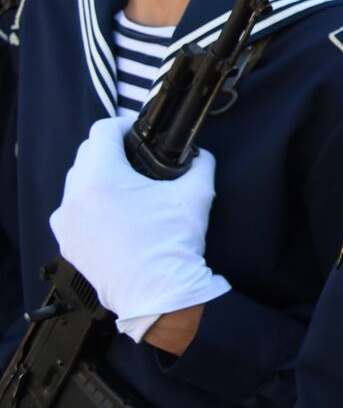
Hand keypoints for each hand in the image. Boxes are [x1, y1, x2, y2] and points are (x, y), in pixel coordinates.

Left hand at [49, 117, 230, 343]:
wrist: (158, 294)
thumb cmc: (173, 242)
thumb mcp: (197, 192)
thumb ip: (200, 162)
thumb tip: (199, 155)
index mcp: (101, 177)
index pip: (102, 131)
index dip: (124, 125)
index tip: (139, 133)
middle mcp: (74, 196)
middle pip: (86, 154)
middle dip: (110, 151)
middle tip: (138, 159)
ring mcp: (66, 222)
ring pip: (77, 184)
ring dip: (98, 178)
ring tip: (127, 190)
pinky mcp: (67, 243)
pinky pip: (73, 212)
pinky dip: (90, 206)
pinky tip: (115, 216)